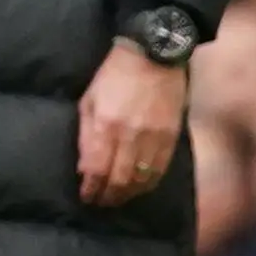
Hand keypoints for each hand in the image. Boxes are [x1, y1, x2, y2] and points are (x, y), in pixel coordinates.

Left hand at [78, 41, 187, 207]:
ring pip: (140, 179)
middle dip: (108, 196)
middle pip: (118, 180)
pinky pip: (160, 169)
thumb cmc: (114, 75)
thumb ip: (85, 135)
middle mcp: (130, 135)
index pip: (96, 170)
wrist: (154, 53)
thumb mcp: (89, 100)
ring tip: (119, 198)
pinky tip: (140, 186)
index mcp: (106, 124)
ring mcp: (153, 136)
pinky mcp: (171, 135)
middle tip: (102, 202)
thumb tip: (84, 169)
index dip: (90, 189)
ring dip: (128, 194)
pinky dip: (149, 183)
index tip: (87, 197)